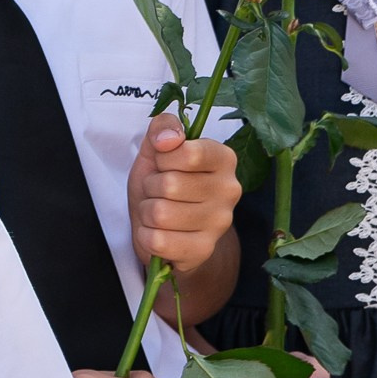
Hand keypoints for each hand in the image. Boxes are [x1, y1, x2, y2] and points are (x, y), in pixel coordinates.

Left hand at [130, 116, 239, 275]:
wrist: (168, 228)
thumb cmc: (162, 184)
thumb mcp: (157, 149)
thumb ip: (162, 127)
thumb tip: (168, 138)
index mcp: (224, 158)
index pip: (189, 153)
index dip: (163, 158)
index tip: (163, 162)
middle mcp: (230, 190)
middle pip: (170, 184)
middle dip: (151, 187)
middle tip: (159, 191)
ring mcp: (220, 222)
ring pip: (161, 213)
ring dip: (147, 212)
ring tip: (158, 211)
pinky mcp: (204, 250)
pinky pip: (158, 241)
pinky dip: (146, 236)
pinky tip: (158, 232)